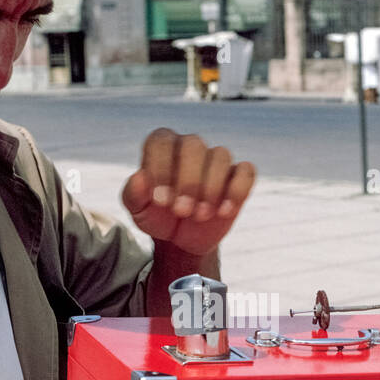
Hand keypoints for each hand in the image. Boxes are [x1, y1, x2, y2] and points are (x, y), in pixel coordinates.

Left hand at [121, 128, 254, 256]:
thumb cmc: (157, 216)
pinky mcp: (237, 176)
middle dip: (188, 181)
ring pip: (221, 155)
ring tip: (200, 215)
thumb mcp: (139, 211)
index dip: (161, 169)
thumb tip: (139, 178)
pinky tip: (223, 211)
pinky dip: (237, 191)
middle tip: (181, 211)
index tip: (160, 201)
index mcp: (162, 147)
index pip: (161, 141)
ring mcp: (215, 160)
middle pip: (194, 144)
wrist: (180, 238)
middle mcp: (190, 146)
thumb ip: (133, 195)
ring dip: (211, 188)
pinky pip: (246, 171)